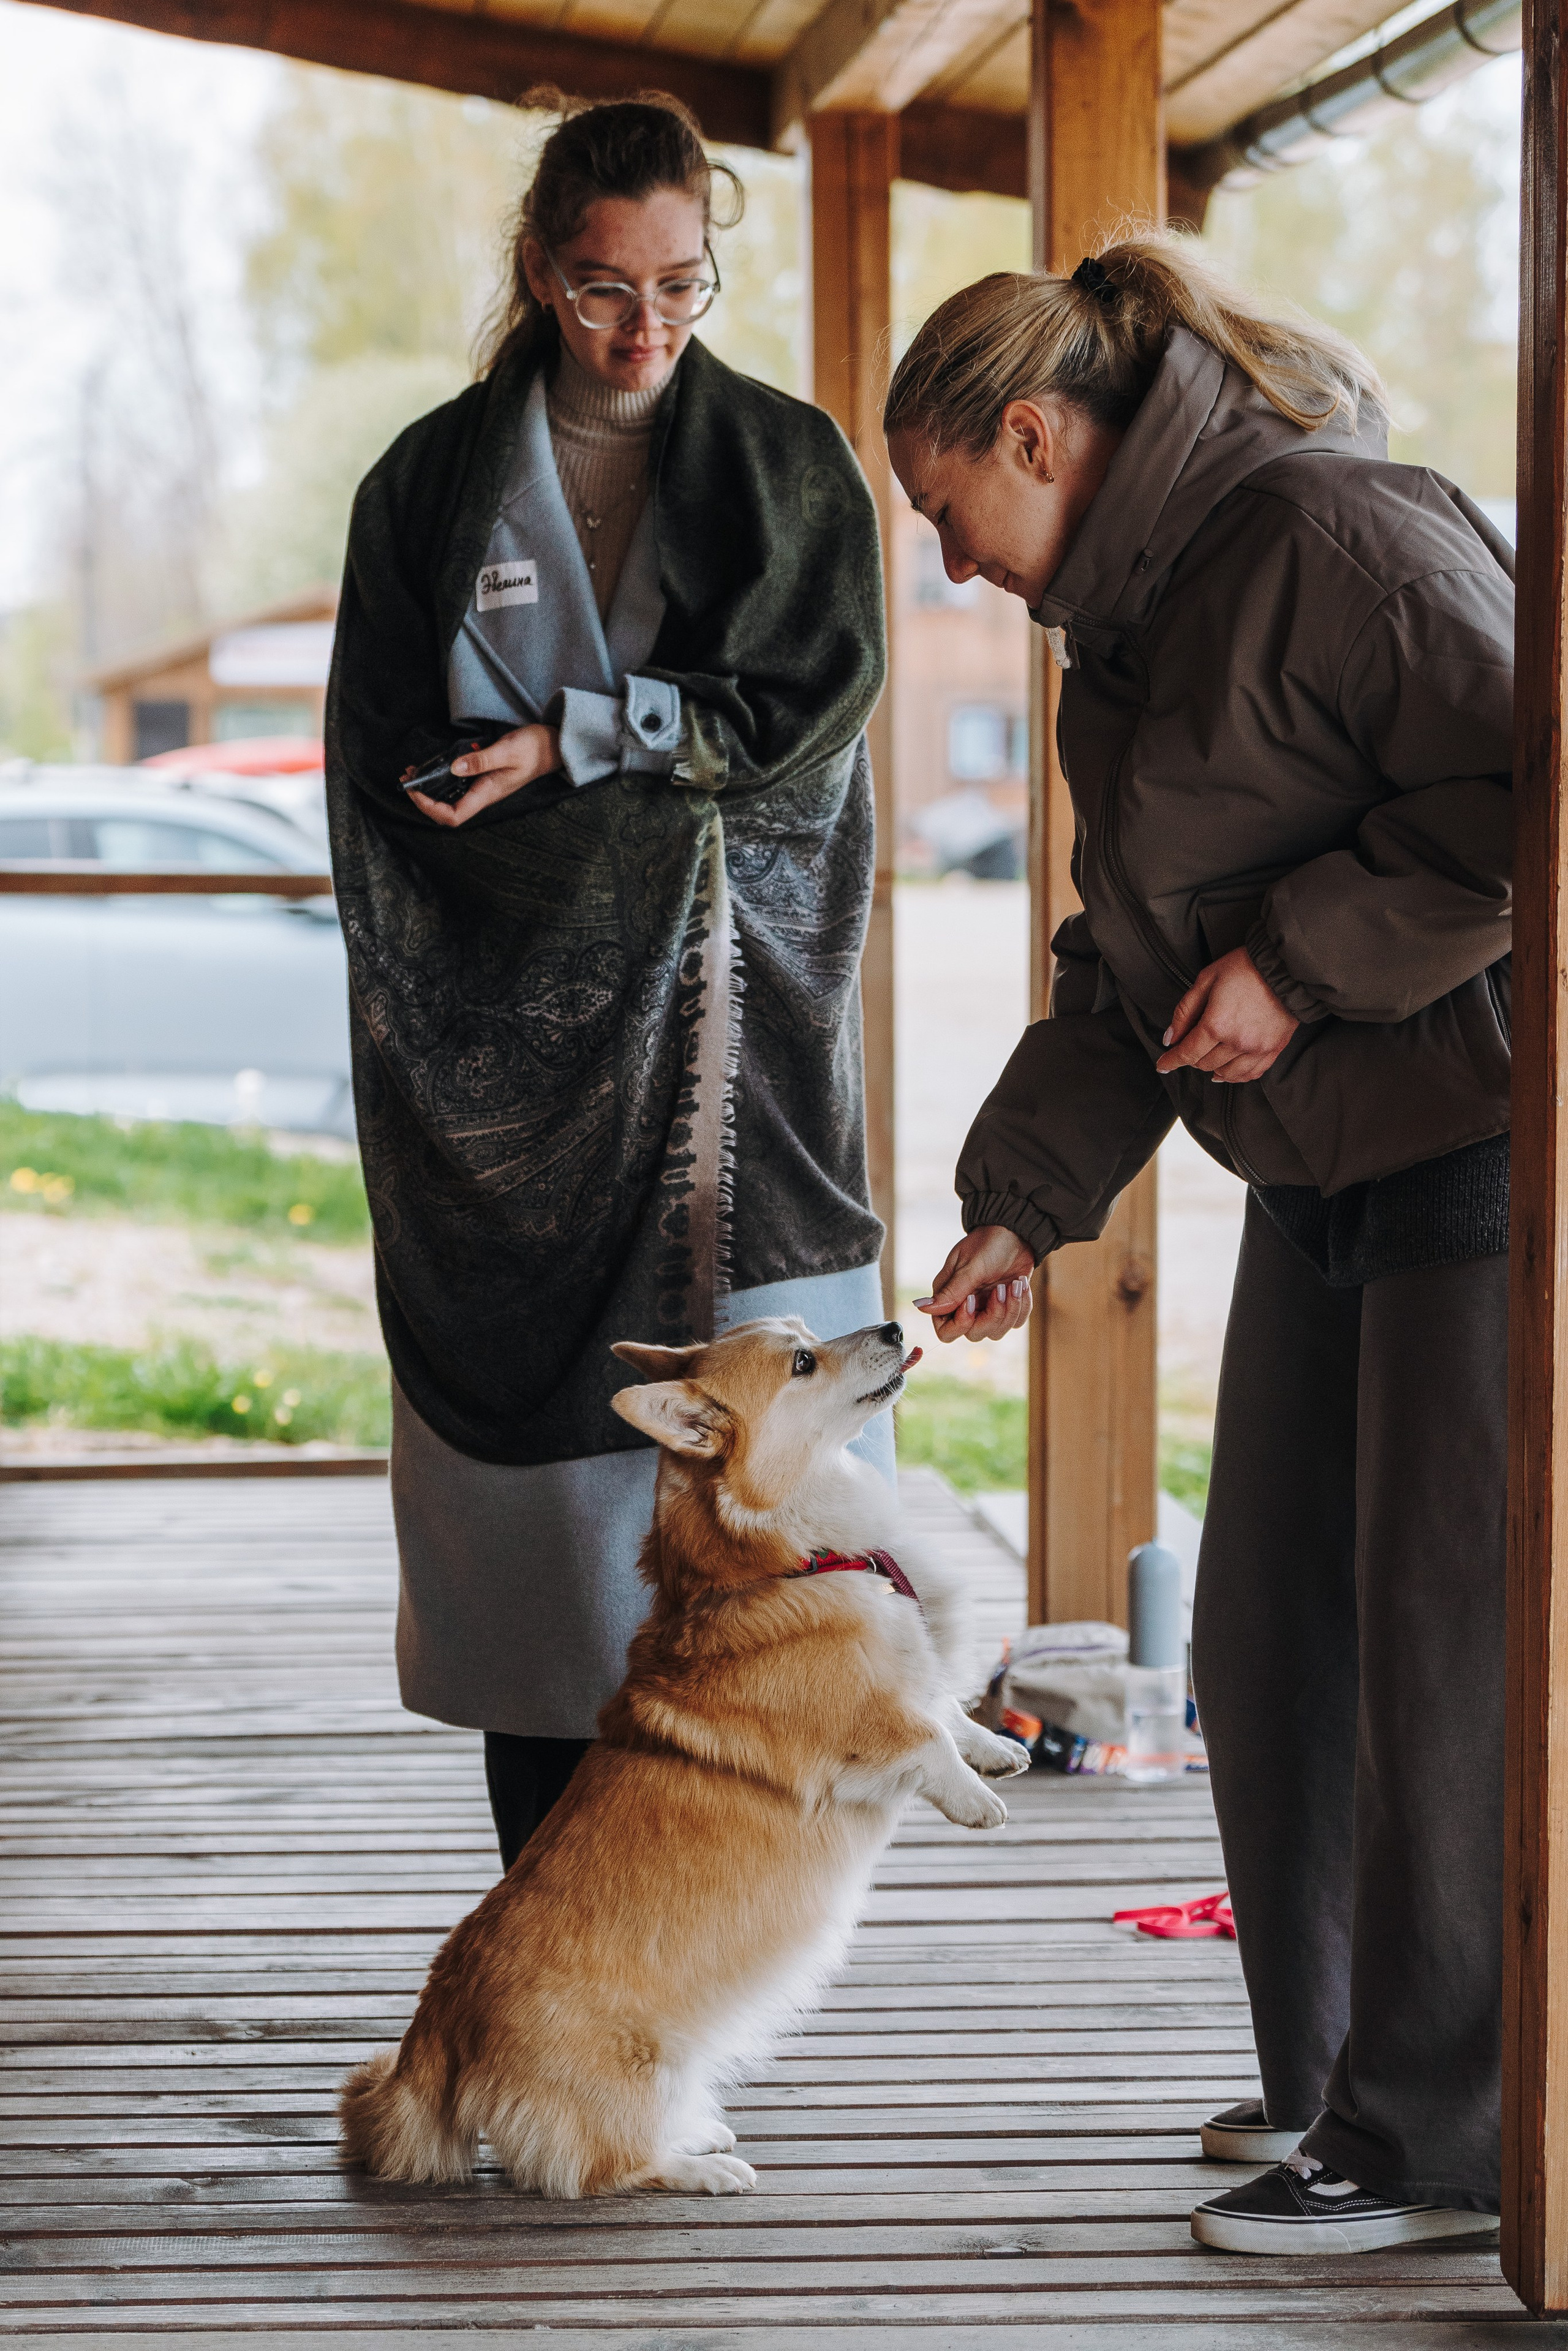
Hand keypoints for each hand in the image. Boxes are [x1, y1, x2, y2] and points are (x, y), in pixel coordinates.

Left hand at [403, 724, 560, 826]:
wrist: (552, 746)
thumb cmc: (533, 749)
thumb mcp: (506, 751)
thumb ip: (481, 760)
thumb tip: (454, 767)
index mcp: (487, 794)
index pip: (454, 816)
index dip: (431, 809)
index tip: (415, 791)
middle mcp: (483, 795)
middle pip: (447, 812)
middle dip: (423, 799)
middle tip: (407, 779)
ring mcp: (483, 788)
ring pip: (450, 798)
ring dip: (429, 789)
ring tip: (413, 772)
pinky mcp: (483, 778)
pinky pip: (457, 785)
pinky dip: (440, 778)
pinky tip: (433, 765)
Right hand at [914, 1224, 1033, 1343]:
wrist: (1016, 1232)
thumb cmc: (988, 1244)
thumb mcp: (970, 1267)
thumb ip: (950, 1292)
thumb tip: (921, 1308)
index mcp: (949, 1296)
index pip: (946, 1330)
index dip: (960, 1324)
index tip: (972, 1301)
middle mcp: (966, 1306)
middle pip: (974, 1334)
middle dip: (992, 1315)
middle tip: (1000, 1289)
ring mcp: (987, 1308)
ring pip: (997, 1331)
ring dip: (1010, 1309)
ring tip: (1015, 1284)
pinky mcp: (1007, 1307)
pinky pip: (1016, 1322)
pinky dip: (1022, 1306)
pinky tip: (1021, 1284)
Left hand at [1155, 948, 1297, 1084]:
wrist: (1286, 967)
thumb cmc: (1245, 968)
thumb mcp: (1206, 980)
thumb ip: (1185, 1011)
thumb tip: (1171, 1037)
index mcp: (1217, 1024)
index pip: (1187, 1053)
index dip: (1171, 1061)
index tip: (1162, 1065)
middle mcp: (1237, 1042)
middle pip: (1204, 1064)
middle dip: (1192, 1057)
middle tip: (1190, 1046)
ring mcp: (1257, 1049)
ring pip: (1226, 1073)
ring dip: (1212, 1068)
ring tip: (1207, 1060)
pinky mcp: (1274, 1049)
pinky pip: (1251, 1074)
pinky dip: (1235, 1076)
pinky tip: (1227, 1072)